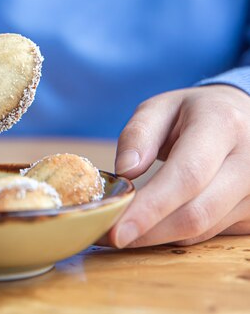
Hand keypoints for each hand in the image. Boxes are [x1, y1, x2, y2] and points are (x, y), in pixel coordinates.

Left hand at [108, 85, 249, 247]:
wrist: (244, 116)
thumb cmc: (194, 112)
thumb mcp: (160, 107)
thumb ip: (138, 134)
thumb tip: (124, 171)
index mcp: (223, 125)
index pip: (187, 175)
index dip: (151, 208)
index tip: (116, 230)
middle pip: (197, 212)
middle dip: (147, 231)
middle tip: (107, 236)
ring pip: (203, 229)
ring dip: (157, 236)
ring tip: (123, 229)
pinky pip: (211, 234)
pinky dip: (175, 235)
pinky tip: (151, 227)